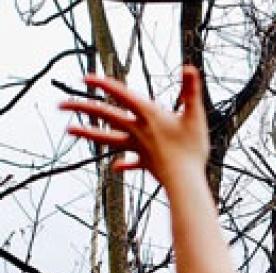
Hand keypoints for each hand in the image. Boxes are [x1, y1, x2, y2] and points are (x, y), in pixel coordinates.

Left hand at [60, 65, 208, 188]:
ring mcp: (139, 147)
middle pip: (105, 116)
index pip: (122, 95)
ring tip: (69, 130)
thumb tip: (189, 68)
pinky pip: (132, 162)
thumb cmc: (191, 149)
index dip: (104, 85)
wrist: (185, 181)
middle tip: (60, 105)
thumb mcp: (195, 117)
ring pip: (108, 139)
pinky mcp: (146, 162)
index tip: (86, 78)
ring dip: (88, 134)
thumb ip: (191, 91)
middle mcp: (139, 130)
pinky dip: (124, 164)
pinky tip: (116, 167)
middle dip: (82, 108)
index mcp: (149, 115)